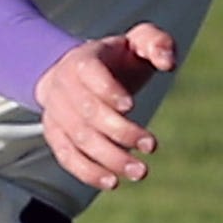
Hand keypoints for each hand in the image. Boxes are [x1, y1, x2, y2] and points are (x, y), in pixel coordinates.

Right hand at [35, 23, 178, 191]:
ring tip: (140, 172)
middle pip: (88, 112)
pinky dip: (88, 172)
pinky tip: (113, 182)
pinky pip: (67, 157)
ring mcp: (56, 112)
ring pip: (79, 139)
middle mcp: (63, 85)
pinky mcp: (55, 134)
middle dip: (121, 131)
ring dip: (110, 158)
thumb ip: (156, 42)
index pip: (90, 73)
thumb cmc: (117, 58)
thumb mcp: (137, 40)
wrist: (75, 72)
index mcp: (83, 59)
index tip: (131, 106)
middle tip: (151, 146)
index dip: (108, 89)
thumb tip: (167, 62)